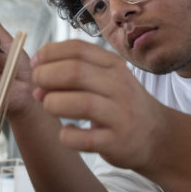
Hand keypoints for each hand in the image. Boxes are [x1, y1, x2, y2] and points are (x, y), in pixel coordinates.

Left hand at [31, 39, 168, 171]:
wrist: (155, 135)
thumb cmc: (118, 103)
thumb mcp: (105, 78)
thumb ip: (73, 72)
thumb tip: (37, 77)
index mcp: (113, 65)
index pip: (77, 48)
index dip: (49, 54)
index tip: (35, 64)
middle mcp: (119, 86)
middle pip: (75, 72)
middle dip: (46, 77)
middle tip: (38, 89)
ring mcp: (120, 115)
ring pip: (81, 104)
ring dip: (54, 104)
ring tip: (49, 107)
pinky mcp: (117, 142)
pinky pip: (84, 139)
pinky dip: (67, 135)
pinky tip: (66, 132)